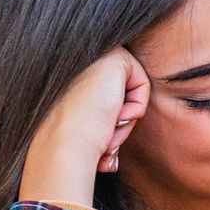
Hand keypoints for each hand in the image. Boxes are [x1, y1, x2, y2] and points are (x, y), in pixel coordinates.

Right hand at [19, 48, 151, 205]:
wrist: (65, 144)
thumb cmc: (71, 143)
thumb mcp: (87, 127)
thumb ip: (99, 122)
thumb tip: (110, 153)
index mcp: (70, 77)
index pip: (109, 97)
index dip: (109, 122)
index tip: (95, 133)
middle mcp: (82, 62)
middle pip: (122, 93)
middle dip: (120, 121)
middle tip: (105, 134)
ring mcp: (97, 56)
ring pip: (132, 90)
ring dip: (126, 118)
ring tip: (106, 126)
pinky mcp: (115, 56)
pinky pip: (144, 84)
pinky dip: (136, 107)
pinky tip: (114, 114)